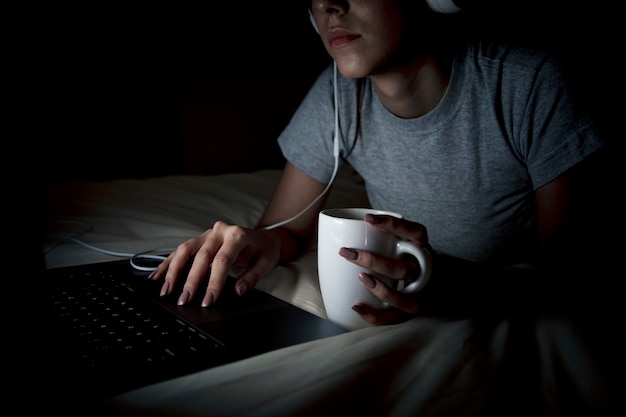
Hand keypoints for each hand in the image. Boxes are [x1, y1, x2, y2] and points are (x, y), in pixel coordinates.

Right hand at [149, 221, 280, 306]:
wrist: (263, 237)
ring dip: (173, 271)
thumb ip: (253, 277)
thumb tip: (239, 290)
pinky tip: (157, 276)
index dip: (214, 281)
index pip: (222, 260)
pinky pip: (181, 251)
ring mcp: (208, 234)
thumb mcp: (266, 263)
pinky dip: (168, 264)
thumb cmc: (264, 250)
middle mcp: (220, 231)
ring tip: (166, 290)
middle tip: (184, 300)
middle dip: (191, 280)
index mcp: (237, 235)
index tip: (208, 300)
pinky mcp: (200, 239)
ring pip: (186, 250)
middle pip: (201, 256)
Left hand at [339, 213, 431, 325]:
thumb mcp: (400, 243)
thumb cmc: (404, 259)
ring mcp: (419, 294)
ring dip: (380, 290)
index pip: (415, 233)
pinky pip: (394, 318)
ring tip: (360, 278)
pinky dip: (374, 315)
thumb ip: (381, 236)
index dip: (393, 225)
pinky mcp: (410, 311)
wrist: (431, 284)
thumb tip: (337, 229)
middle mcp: (424, 272)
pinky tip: (356, 306)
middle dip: (373, 261)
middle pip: (404, 269)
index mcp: (421, 250)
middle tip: (347, 252)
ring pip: (404, 298)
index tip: (367, 219)